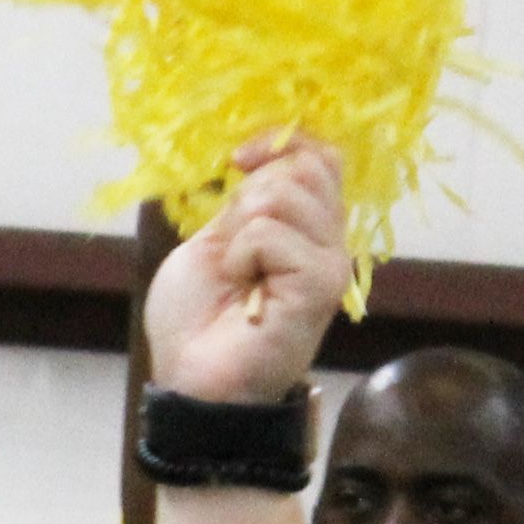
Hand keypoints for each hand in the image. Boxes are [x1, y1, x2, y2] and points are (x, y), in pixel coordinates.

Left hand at [141, 137, 343, 408]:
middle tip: (233, 242)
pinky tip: (244, 290)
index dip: (281, 143)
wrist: (194, 380)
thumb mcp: (212, 242)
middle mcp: (327, 241)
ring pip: (287, 192)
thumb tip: (263, 160)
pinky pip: (271, 232)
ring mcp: (329, 263)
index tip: (238, 160)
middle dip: (252, 190)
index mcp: (304, 228)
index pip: (320, 157)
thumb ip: (245, 204)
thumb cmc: (198, 321)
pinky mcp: (320, 285)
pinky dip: (241, 255)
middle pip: (307, 166)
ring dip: (241, 228)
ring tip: (238, 272)